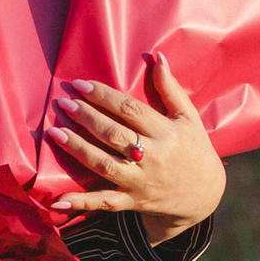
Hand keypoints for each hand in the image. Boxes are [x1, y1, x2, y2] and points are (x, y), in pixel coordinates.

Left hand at [48, 61, 224, 236]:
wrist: (204, 195)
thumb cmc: (194, 149)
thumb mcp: (188, 117)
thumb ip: (170, 88)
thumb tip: (157, 57)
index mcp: (166, 133)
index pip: (130, 110)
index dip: (103, 96)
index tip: (80, 85)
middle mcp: (152, 157)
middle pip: (114, 135)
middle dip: (86, 118)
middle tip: (63, 103)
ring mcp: (140, 181)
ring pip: (104, 165)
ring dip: (78, 149)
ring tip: (55, 132)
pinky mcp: (132, 201)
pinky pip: (104, 203)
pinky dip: (81, 203)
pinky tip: (58, 201)